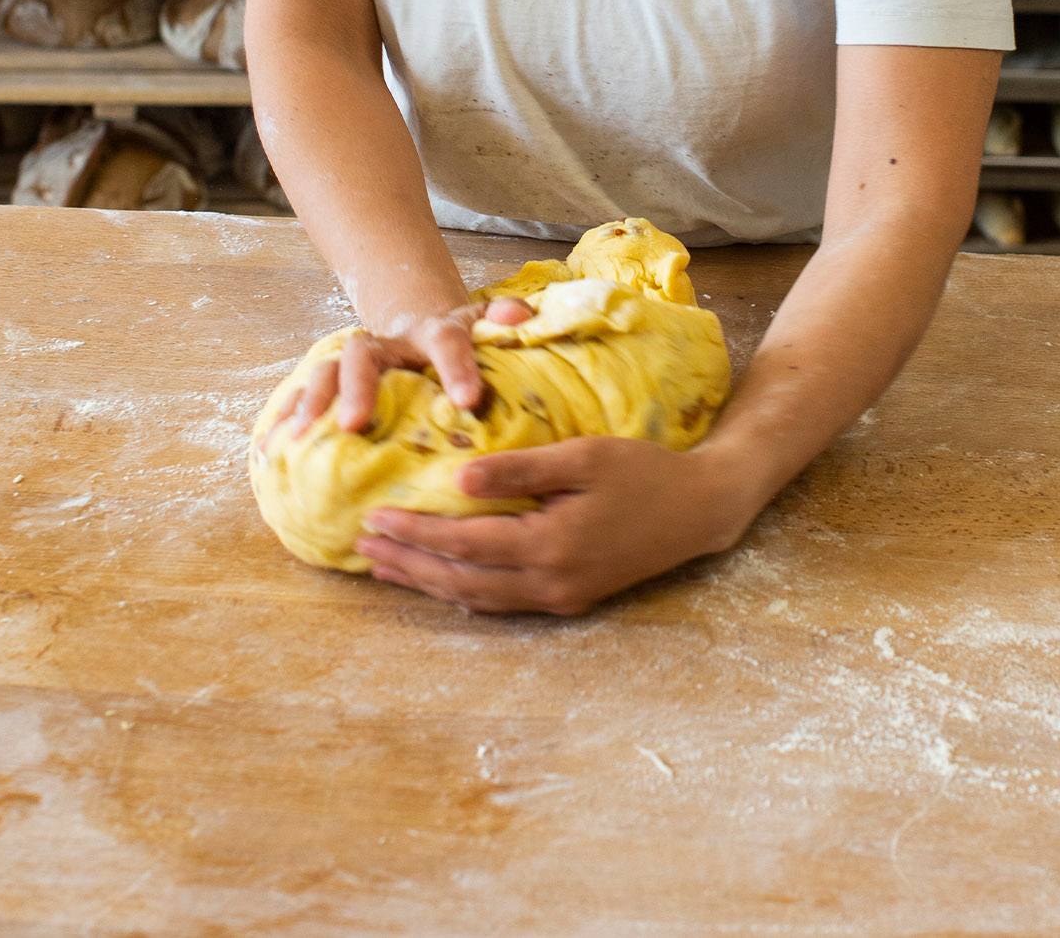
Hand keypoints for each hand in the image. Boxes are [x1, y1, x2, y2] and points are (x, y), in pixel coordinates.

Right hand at [260, 295, 532, 441]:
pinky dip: (285, 420)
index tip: (468, 401)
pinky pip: (302, 397)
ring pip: (325, 372)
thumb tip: (523, 316)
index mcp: (432, 333)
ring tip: (300, 439)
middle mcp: (386, 345)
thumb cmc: (456, 343)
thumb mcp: (483, 329)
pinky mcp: (332, 383)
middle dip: (358, 388)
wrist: (416, 327)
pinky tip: (270, 449)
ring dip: (311, 402)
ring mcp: (354, 362)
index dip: (455, 369)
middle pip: (364, 355)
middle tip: (354, 423)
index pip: (446, 341)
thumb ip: (502, 323)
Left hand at [355, 436, 742, 615]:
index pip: (463, 544)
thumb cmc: (643, 471)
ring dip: (427, 583)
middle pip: (460, 581)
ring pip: (477, 599)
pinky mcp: (570, 599)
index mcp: (550, 545)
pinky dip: (463, 593)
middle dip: (407, 564)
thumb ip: (521, 469)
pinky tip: (442, 582)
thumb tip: (459, 482)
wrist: (699, 509)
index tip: (374, 516)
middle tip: (361, 546)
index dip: (414, 533)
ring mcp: (561, 598)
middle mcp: (550, 583)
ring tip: (385, 566)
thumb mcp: (583, 457)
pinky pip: (502, 603)